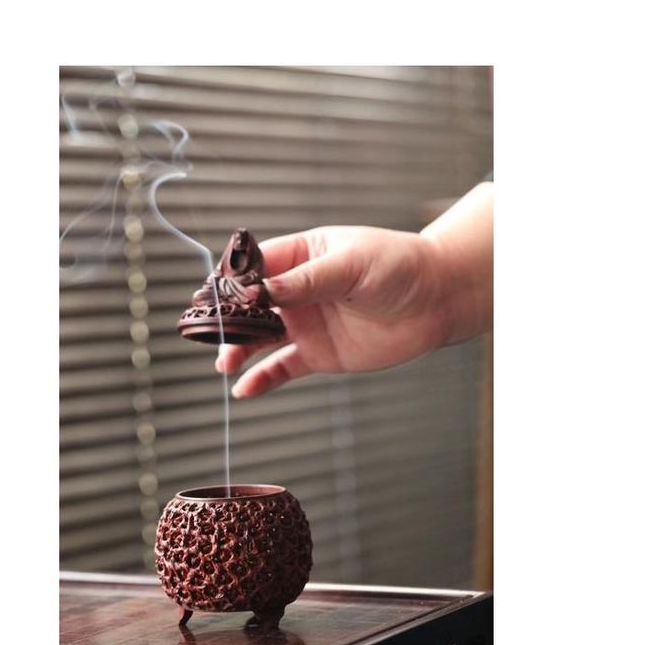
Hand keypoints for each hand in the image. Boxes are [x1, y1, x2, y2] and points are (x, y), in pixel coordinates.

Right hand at [216, 226, 449, 396]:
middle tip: (208, 331)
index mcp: (302, 255)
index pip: (256, 266)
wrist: (436, 300)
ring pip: (261, 338)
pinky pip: (282, 368)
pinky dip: (262, 379)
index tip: (215, 293)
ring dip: (239, 349)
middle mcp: (298, 291)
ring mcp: (306, 324)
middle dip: (229, 318)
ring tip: (223, 362)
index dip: (233, 279)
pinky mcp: (318, 354)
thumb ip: (307, 280)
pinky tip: (243, 389)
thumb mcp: (351, 265)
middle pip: (250, 305)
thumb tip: (264, 290)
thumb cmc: (398, 267)